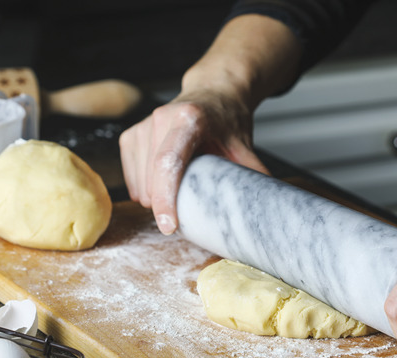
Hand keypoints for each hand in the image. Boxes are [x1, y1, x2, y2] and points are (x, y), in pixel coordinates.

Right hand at [119, 90, 267, 234]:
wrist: (212, 93)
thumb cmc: (226, 120)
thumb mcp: (244, 146)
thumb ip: (253, 176)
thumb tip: (266, 210)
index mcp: (189, 118)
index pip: (169, 162)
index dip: (166, 197)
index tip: (169, 226)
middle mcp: (160, 118)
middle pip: (152, 179)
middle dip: (167, 204)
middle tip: (192, 203)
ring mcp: (141, 126)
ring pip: (140, 184)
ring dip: (156, 198)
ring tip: (182, 184)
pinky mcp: (129, 136)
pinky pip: (132, 179)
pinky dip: (145, 190)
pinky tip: (165, 181)